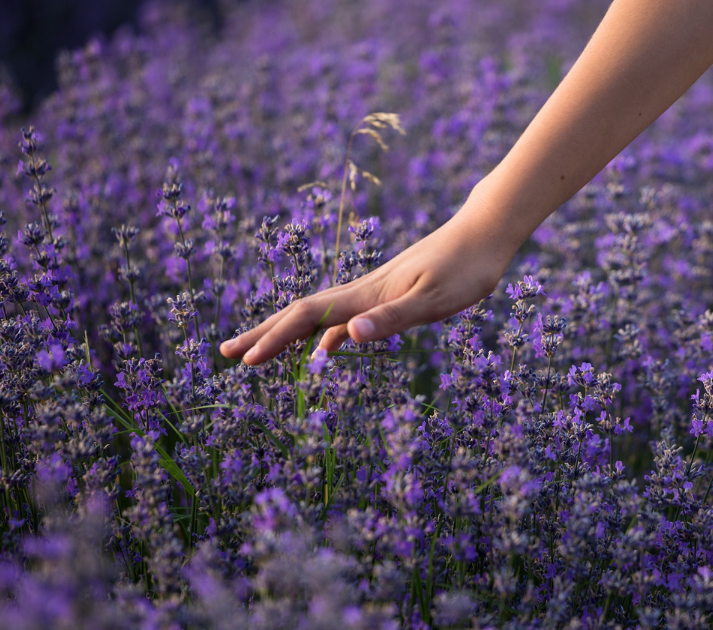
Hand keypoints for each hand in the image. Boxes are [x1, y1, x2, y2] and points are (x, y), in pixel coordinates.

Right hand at [219, 196, 518, 365]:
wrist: (486, 232)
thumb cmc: (467, 267)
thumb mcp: (435, 300)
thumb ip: (393, 319)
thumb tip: (347, 337)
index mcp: (368, 294)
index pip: (308, 317)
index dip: (274, 339)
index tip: (245, 362)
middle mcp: (364, 290)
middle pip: (302, 314)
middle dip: (264, 335)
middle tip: (226, 354)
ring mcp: (376, 291)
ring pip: (320, 316)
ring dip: (288, 334)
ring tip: (261, 353)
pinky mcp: (392, 293)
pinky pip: (346, 318)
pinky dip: (326, 335)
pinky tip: (326, 350)